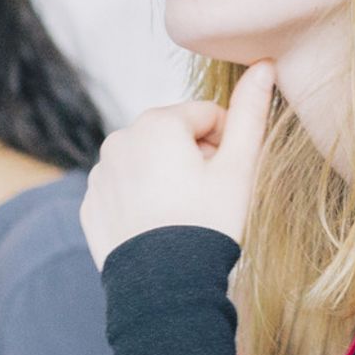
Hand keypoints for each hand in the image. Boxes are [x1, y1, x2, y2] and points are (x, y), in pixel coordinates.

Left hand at [80, 60, 275, 268]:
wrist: (164, 289)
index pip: (207, 115)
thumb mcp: (238, 168)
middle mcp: (120, 139)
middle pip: (174, 136)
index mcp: (157, 123)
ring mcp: (100, 173)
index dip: (226, 145)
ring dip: (167, 178)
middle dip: (194, 159)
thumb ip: (250, 113)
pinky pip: (124, 190)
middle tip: (208, 200)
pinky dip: (141, 201)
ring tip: (183, 216)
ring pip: (148, 162)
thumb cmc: (207, 225)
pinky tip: (158, 229)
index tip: (228, 178)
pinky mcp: (90, 204)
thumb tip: (264, 65)